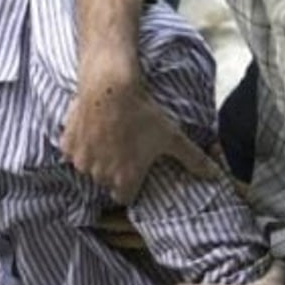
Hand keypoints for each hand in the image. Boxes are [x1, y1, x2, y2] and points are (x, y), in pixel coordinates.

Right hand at [61, 55, 216, 202]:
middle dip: (113, 170)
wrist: (110, 86)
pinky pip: (71, 152)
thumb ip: (193, 159)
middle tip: (123, 149)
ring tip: (108, 138)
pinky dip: (79, 145)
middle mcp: (100, 175)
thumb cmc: (143, 113)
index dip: (130, 185)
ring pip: (88, 168)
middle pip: (106, 182)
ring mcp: (81, 160)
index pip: (124, 198)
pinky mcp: (67, 144)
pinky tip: (92, 131)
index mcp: (125, 179)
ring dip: (96, 159)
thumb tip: (217, 175)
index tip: (134, 171)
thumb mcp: (172, 136)